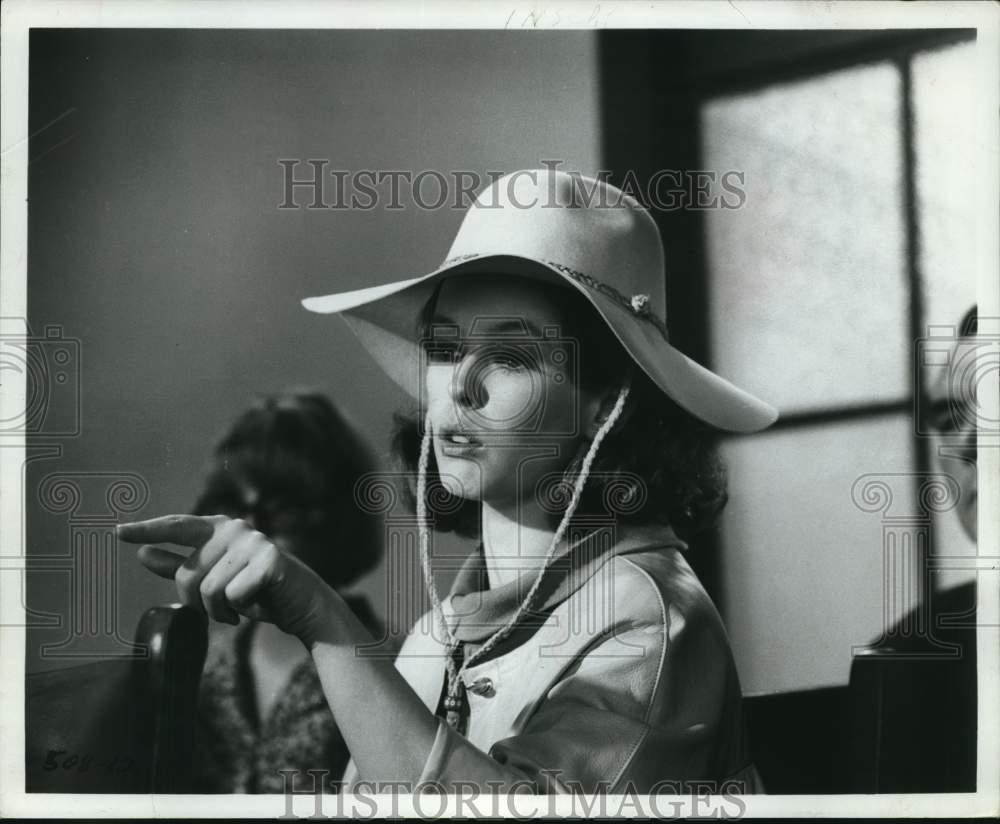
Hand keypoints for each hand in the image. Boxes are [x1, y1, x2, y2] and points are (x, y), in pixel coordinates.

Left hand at [117, 514, 333, 643]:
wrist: (301, 604)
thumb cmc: (257, 590)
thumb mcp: (214, 579)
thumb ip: (179, 566)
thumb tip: (141, 554)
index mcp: (219, 528)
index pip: (177, 527)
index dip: (147, 530)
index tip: (117, 532)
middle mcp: (235, 529)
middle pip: (187, 576)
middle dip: (198, 604)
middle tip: (224, 609)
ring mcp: (253, 542)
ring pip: (208, 591)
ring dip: (221, 612)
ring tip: (244, 607)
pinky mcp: (269, 560)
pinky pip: (232, 596)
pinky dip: (241, 611)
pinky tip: (259, 605)